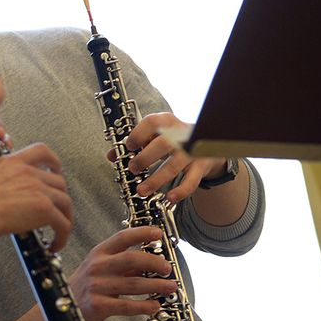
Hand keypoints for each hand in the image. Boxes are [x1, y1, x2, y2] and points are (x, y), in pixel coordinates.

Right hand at [0, 143, 71, 248]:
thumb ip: (0, 185)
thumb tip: (0, 201)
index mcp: (13, 163)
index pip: (41, 152)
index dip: (54, 162)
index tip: (56, 170)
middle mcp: (29, 172)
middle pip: (59, 182)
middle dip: (59, 198)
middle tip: (55, 211)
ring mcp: (39, 189)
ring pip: (65, 202)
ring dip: (65, 218)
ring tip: (58, 232)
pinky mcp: (44, 208)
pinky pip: (63, 223)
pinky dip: (63, 236)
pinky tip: (55, 245)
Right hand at [67, 226, 177, 320]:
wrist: (64, 306)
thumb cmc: (88, 285)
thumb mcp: (101, 268)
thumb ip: (125, 265)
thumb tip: (153, 263)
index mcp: (99, 253)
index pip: (122, 238)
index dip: (141, 233)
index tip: (158, 233)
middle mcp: (97, 266)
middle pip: (131, 259)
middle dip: (154, 263)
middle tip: (168, 268)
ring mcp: (96, 285)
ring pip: (133, 284)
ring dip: (155, 286)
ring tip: (170, 287)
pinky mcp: (98, 305)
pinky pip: (126, 305)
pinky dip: (143, 306)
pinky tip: (154, 305)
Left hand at [111, 112, 225, 204]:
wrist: (208, 143)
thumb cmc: (174, 139)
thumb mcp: (155, 136)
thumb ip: (135, 144)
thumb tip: (112, 155)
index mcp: (167, 122)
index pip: (152, 123)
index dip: (138, 134)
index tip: (129, 147)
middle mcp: (182, 134)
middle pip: (163, 144)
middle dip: (145, 158)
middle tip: (132, 169)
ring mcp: (193, 151)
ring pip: (175, 165)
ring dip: (156, 180)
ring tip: (141, 190)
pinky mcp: (202, 166)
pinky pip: (192, 181)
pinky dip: (180, 191)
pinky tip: (169, 198)